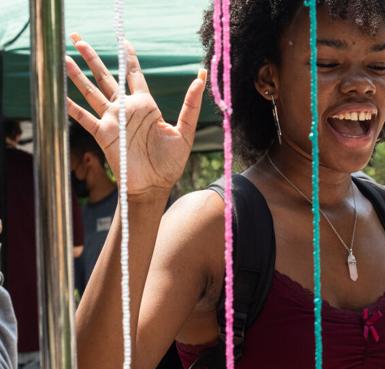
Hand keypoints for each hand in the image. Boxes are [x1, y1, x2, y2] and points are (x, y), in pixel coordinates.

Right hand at [65, 35, 205, 199]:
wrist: (154, 186)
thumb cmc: (170, 163)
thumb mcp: (185, 131)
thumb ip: (191, 105)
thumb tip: (201, 78)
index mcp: (146, 106)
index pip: (134, 75)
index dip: (128, 58)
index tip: (122, 41)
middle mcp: (126, 109)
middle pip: (106, 77)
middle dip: (92, 58)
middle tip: (78, 40)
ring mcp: (112, 121)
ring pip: (91, 92)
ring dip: (76, 75)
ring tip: (62, 58)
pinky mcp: (103, 134)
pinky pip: (83, 117)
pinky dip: (70, 106)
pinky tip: (58, 95)